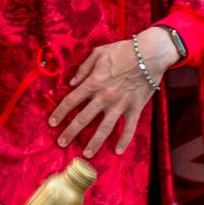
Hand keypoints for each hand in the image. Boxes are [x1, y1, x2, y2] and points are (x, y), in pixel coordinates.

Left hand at [49, 29, 169, 153]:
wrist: (151, 53)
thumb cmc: (124, 50)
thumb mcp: (99, 53)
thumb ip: (83, 68)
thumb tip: (72, 83)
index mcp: (93, 82)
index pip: (71, 101)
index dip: (59, 112)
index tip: (52, 123)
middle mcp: (104, 96)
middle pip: (83, 118)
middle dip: (71, 132)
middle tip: (61, 143)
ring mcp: (120, 104)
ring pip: (104, 128)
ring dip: (94, 142)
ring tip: (86, 154)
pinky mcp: (135, 108)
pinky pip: (129, 128)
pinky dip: (124, 140)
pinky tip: (118, 151)